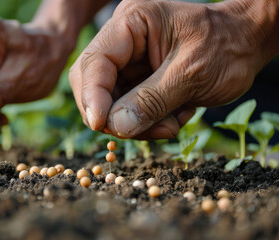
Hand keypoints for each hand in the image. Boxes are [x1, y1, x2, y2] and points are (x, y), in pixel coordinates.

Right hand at [69, 0, 278, 139]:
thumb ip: (152, 100)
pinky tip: (174, 116)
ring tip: (172, 123)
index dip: (92, 94)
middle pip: (93, 83)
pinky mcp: (137, 79)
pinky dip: (147, 122)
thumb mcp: (192, 74)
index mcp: (133, 22)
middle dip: (114, 114)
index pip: (96, 60)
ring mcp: (129, 61)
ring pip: (109, 102)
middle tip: (143, 130)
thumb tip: (116, 126)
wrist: (245, 45)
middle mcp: (124, 39)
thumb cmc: (227, 47)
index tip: (100, 124)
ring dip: (136, 123)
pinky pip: (127, 109)